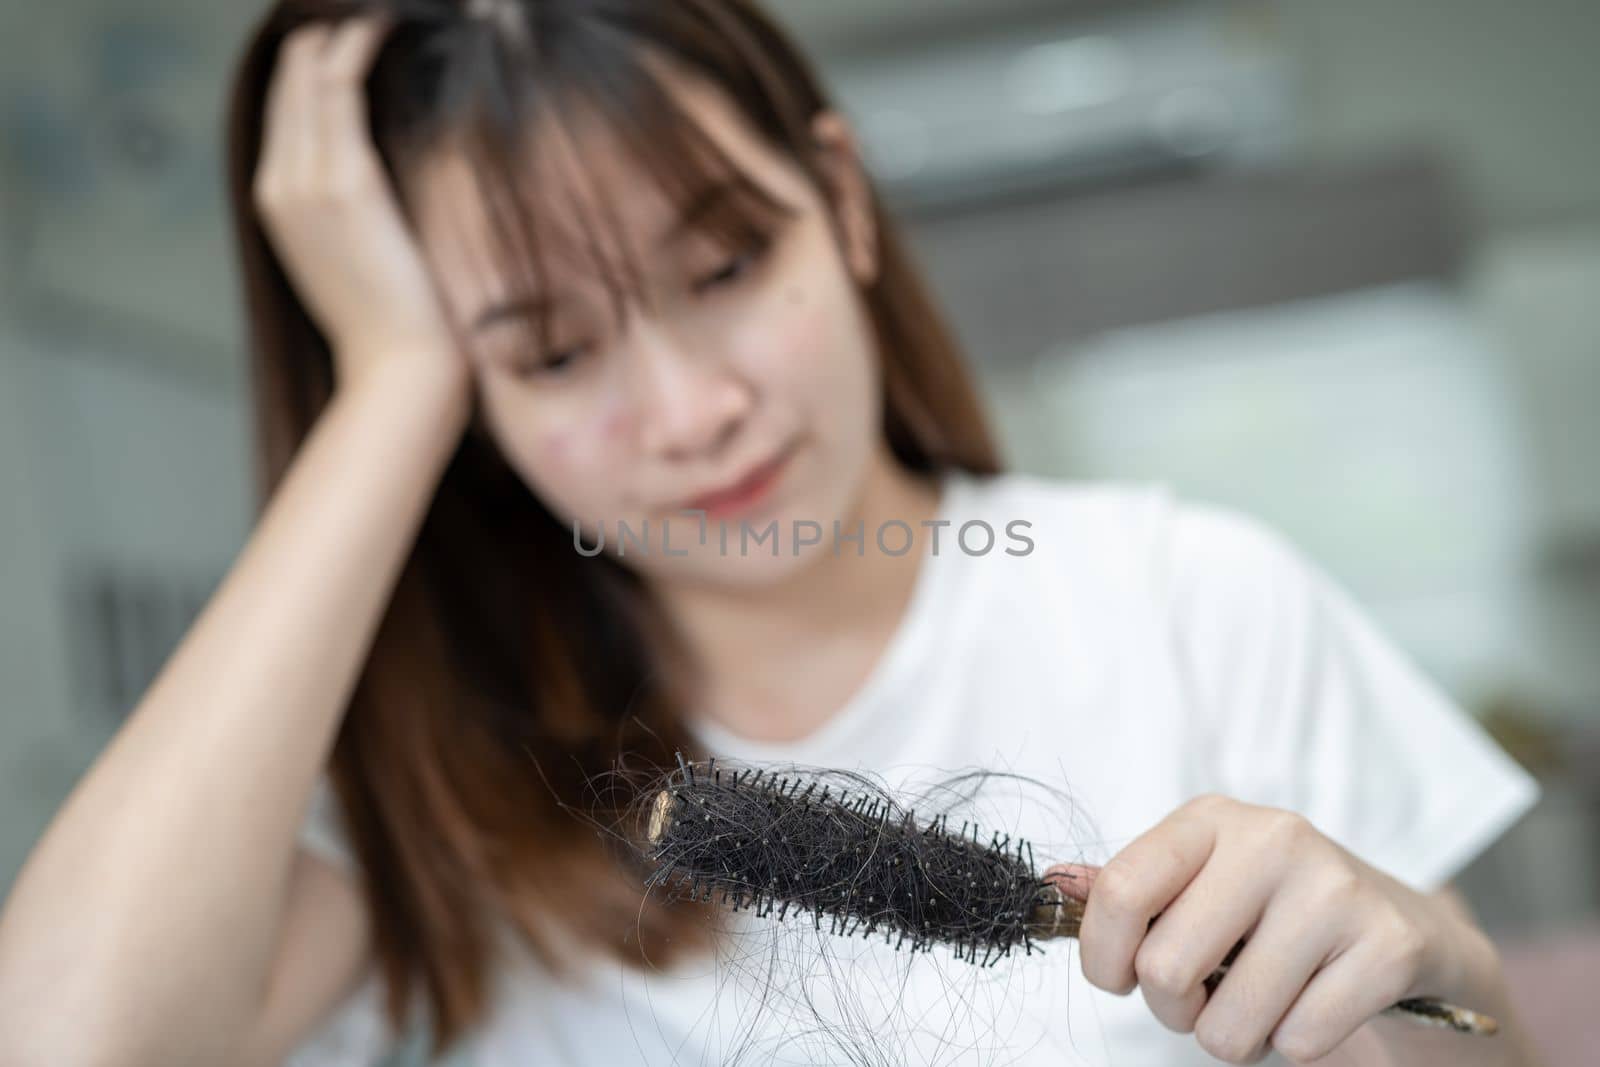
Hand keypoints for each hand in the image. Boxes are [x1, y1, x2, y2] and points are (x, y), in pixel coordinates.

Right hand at [252, 14, 466, 393]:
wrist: (401, 373)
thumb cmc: (400, 326)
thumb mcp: (364, 257)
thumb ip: (359, 209)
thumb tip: (389, 177)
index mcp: (279, 201)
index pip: (287, 103)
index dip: (316, 56)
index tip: (355, 26)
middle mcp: (280, 183)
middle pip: (289, 77)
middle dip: (327, 32)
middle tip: (368, 8)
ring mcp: (305, 181)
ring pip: (311, 72)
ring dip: (344, 28)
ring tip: (381, 7)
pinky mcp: (346, 182)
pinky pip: (341, 86)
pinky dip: (360, 43)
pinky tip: (385, 20)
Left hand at [1064, 795, 1496, 1063]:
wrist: (1403, 926)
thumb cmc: (1276, 909)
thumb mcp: (1201, 880)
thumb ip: (1129, 889)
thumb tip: (1053, 886)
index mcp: (1210, 821)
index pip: (1119, 892)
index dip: (1101, 957)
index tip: (1118, 980)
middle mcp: (1272, 839)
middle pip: (1167, 969)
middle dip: (1175, 1010)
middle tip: (1205, 997)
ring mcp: (1335, 889)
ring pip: (1231, 1023)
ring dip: (1237, 1035)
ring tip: (1265, 998)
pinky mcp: (1389, 946)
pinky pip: (1299, 1041)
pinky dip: (1297, 1044)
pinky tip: (1316, 1001)